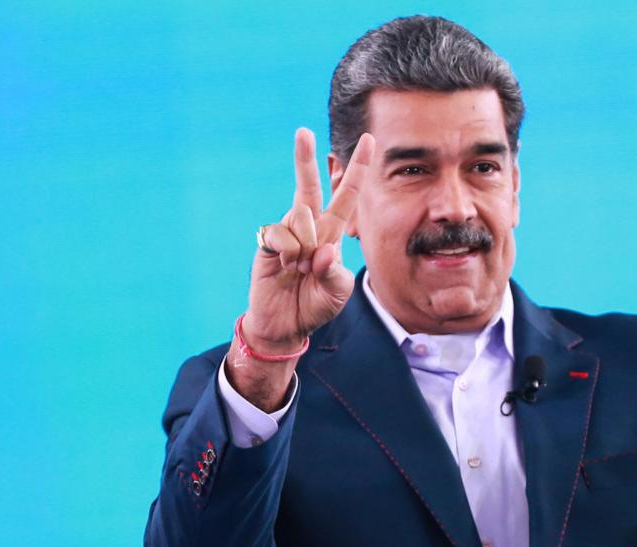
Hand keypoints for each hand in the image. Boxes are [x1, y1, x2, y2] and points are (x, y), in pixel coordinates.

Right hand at [243, 128, 374, 351]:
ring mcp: (287, 233)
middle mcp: (310, 227)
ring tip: (302, 269)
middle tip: (303, 132)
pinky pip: (281, 234)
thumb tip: (323, 250)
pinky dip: (290, 253)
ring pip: (301, 216)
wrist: (287, 324)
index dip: (357, 169)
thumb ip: (335, 272)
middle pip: (308, 186)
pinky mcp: (268, 243)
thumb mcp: (338, 292)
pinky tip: (287, 267)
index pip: (347, 196)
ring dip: (307, 246)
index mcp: (333, 233)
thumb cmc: (316, 305)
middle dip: (305, 159)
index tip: (368, 140)